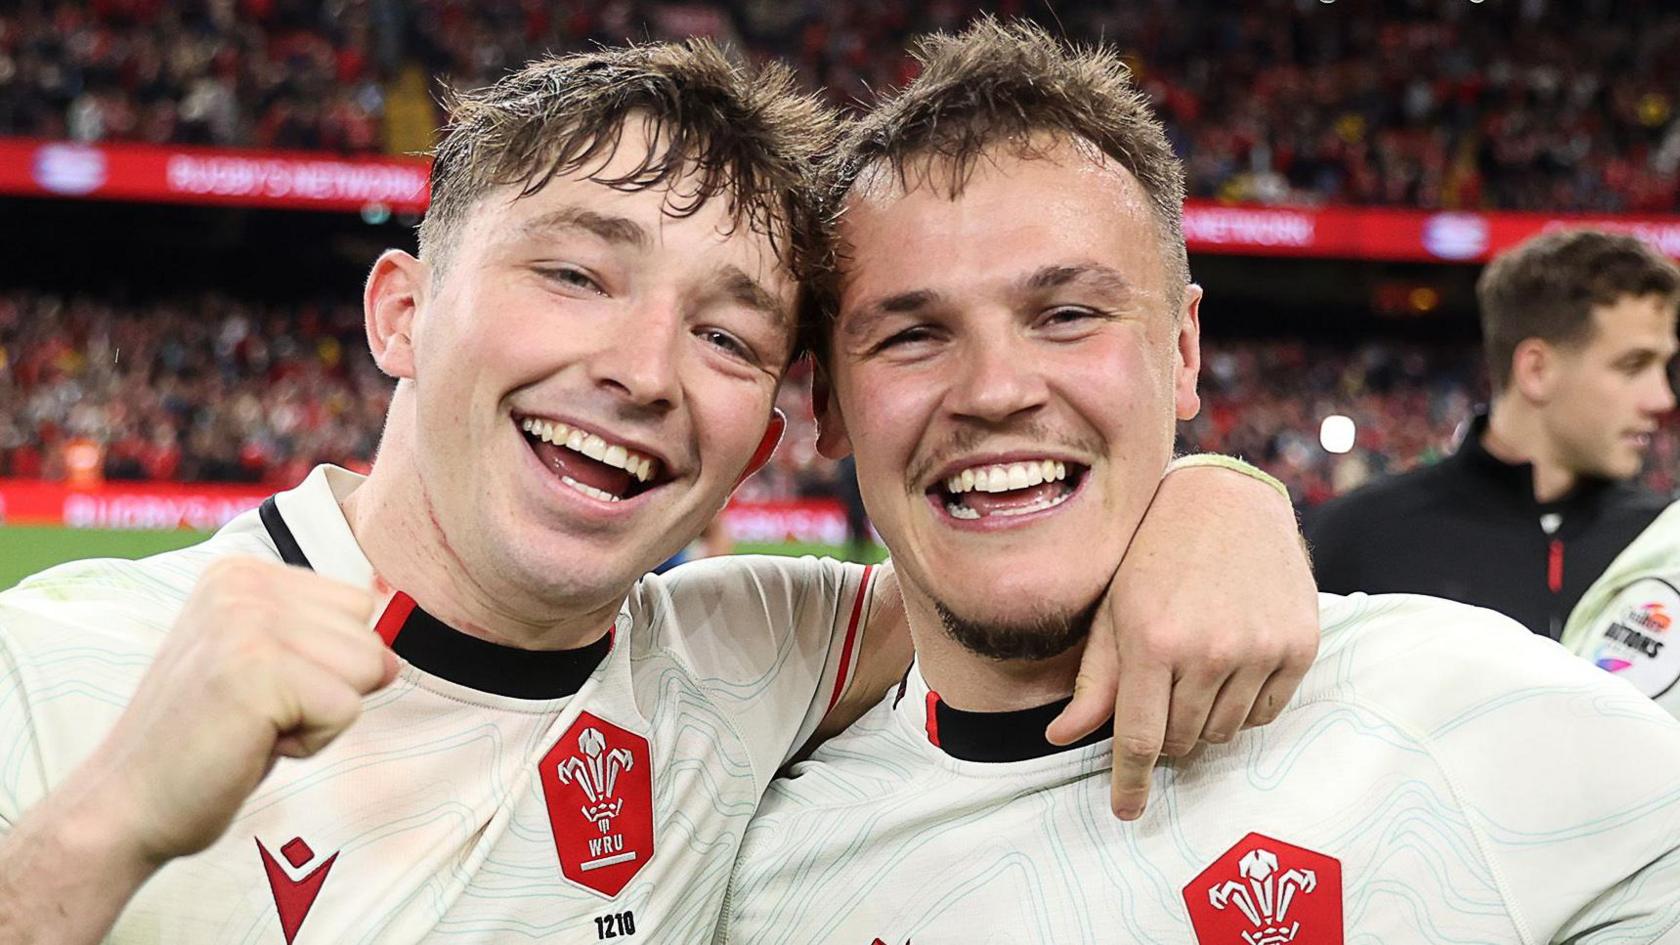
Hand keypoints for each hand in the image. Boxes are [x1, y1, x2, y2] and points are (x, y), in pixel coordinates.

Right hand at [69, 557, 395, 864]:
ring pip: (366, 669)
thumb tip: (392, 657)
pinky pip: (347, 709)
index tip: (259, 688)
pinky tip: (252, 744)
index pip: (357, 604)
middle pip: (368, 636)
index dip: (325, 663)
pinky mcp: (257, 670)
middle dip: (328, 689)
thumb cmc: (205, 740)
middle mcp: (242, 583)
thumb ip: (323, 642)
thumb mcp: (266, 666)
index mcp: (243, 571)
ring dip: (320, 717)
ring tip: (253, 726)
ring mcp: (246, 622)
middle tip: (254, 713)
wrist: (126, 804)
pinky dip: (311, 743)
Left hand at [1046, 462, 1317, 819]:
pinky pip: (1267, 713)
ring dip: (1203, 720)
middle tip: (1160, 697)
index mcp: (1151, 641)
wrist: (1228, 500)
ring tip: (1194, 672)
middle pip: (1182, 742)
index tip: (1126, 810)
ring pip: (1225, 732)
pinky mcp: (1298, 646)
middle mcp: (1208, 651)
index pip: (1137, 739)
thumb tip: (1059, 738)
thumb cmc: (1154, 554)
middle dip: (1165, 735)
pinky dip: (1244, 706)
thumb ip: (1094, 681)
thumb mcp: (1113, 611)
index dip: (1129, 782)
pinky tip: (1231, 667)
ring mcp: (1258, 649)